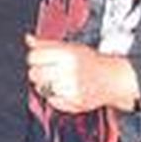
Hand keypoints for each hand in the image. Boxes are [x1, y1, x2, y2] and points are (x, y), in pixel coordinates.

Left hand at [25, 34, 139, 113]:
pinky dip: (54, 97)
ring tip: (59, 80)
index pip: (34, 56)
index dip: (34, 58)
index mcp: (67, 54)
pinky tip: (65, 90)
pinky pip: (51, 101)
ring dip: (46, 85)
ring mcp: (71, 88)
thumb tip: (28, 38)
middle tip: (49, 70)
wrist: (112, 79)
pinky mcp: (74, 103)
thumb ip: (47, 44)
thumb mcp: (70, 47)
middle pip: (34, 74)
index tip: (39, 59)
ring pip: (41, 88)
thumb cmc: (90, 61)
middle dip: (38, 72)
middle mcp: (69, 71)